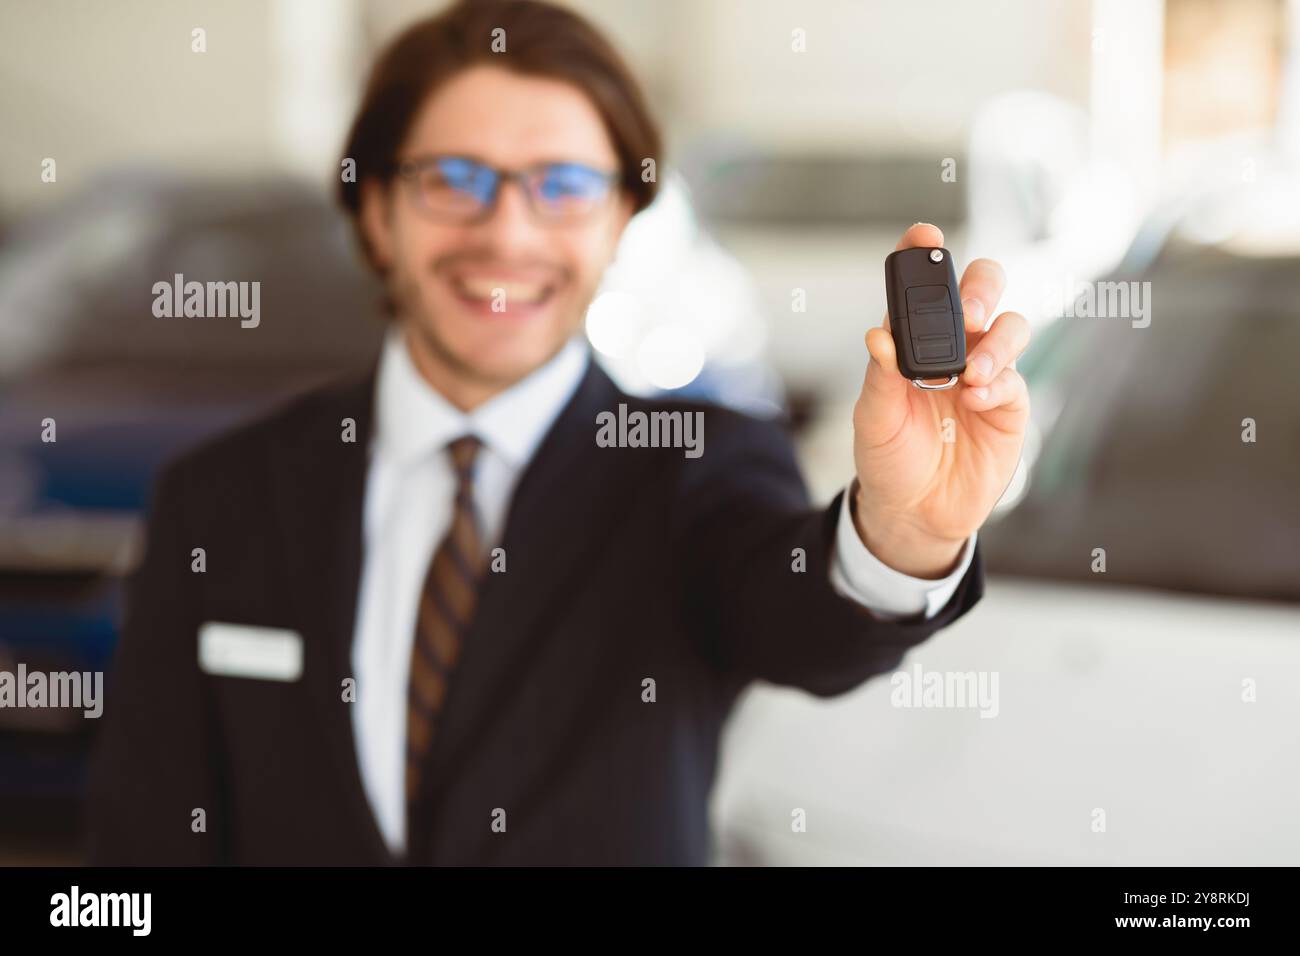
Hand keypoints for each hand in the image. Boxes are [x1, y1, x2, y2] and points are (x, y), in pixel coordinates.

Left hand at [851, 223, 1029, 577]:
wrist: (915, 512)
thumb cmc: (889, 458)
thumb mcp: (873, 418)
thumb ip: (880, 376)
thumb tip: (878, 335)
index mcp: (913, 340)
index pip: (922, 288)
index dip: (924, 255)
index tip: (923, 236)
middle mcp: (955, 347)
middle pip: (982, 290)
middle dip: (980, 287)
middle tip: (970, 310)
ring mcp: (986, 372)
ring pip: (1010, 327)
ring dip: (996, 342)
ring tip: (970, 374)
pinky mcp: (1008, 405)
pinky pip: (1013, 379)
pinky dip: (997, 383)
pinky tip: (974, 400)